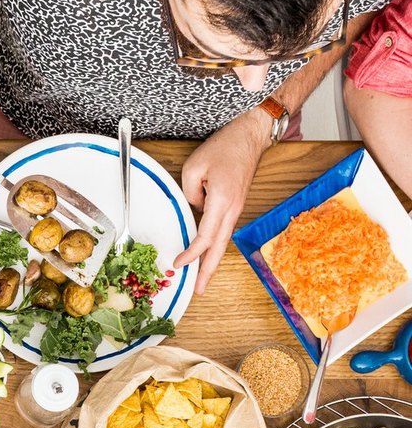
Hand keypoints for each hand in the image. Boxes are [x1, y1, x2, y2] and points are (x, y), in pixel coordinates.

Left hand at [173, 110, 269, 293]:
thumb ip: (189, 193)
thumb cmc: (224, 148)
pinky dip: (215, 246)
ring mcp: (236, 208)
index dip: (192, 253)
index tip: (178, 264)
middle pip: (220, 247)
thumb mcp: (195, 167)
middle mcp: (233, 209)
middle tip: (199, 290)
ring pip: (223, 241)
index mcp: (222, 200)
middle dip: (208, 271)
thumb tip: (193, 209)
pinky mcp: (235, 205)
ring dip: (212, 261)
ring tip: (202, 279)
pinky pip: (223, 230)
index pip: (206, 236)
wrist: (249, 136)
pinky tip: (207, 254)